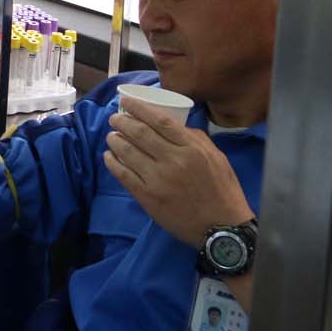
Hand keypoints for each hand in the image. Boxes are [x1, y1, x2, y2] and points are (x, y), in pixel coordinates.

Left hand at [103, 96, 254, 247]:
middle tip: (114, 118)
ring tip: (111, 136)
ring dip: (115, 140)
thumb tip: (177, 124)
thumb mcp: (218, 158)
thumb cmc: (222, 192)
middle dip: (121, 122)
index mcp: (192, 149)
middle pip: (139, 133)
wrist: (222, 228)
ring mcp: (158, 179)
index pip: (160, 121)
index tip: (126, 102)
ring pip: (128, 152)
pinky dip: (112, 162)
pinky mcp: (147, 196)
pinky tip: (109, 156)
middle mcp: (173, 161)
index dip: (139, 108)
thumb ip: (197, 139)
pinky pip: (123, 174)